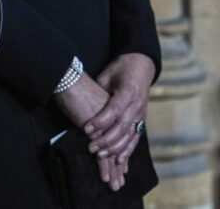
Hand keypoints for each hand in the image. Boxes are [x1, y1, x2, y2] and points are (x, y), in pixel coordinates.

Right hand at [55, 71, 125, 190]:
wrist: (70, 75)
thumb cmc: (78, 81)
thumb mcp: (93, 95)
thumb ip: (97, 107)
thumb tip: (94, 116)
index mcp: (119, 108)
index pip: (124, 135)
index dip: (123, 152)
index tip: (122, 166)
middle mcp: (119, 117)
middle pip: (122, 146)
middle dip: (119, 165)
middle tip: (120, 180)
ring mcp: (110, 122)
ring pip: (114, 150)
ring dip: (111, 167)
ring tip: (112, 182)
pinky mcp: (99, 126)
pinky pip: (103, 148)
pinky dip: (103, 161)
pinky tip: (102, 172)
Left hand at [85, 53, 154, 168]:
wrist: (141, 66)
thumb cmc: (119, 69)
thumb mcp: (107, 75)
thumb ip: (99, 90)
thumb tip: (84, 101)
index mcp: (128, 92)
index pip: (114, 110)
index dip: (100, 121)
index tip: (86, 129)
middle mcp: (137, 105)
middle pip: (122, 127)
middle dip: (106, 139)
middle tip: (91, 147)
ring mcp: (142, 114)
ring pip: (130, 136)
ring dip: (115, 148)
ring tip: (100, 155)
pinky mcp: (142, 120)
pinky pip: (135, 138)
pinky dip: (127, 150)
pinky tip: (118, 159)